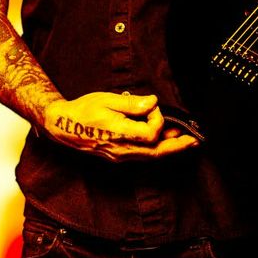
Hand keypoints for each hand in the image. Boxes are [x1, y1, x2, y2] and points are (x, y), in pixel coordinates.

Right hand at [42, 90, 200, 161]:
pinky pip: (143, 157)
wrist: (62, 126)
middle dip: (178, 146)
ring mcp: (120, 156)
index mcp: (119, 134)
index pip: (151, 133)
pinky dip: (157, 150)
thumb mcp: (106, 100)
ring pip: (151, 157)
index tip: (152, 107)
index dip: (157, 120)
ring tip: (185, 142)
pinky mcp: (119, 157)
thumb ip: (131, 103)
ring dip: (170, 149)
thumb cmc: (83, 110)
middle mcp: (121, 149)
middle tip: (195, 141)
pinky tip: (164, 143)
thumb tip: (152, 103)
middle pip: (157, 152)